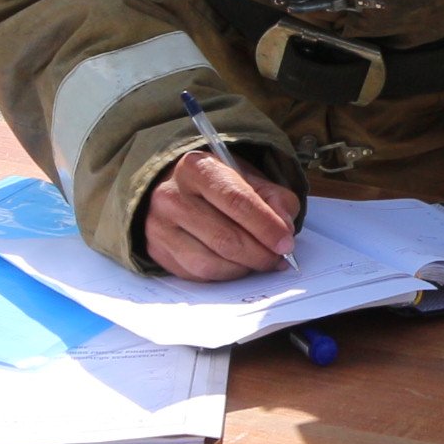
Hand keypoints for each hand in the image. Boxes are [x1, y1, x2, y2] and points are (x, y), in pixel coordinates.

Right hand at [143, 149, 301, 281]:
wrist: (172, 186)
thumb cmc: (215, 182)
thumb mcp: (247, 176)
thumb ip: (273, 197)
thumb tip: (285, 229)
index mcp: (198, 168)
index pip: (236, 200)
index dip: (265, 226)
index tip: (286, 243)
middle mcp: (172, 196)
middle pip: (224, 237)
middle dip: (259, 254)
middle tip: (279, 258)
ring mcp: (160, 227)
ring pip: (210, 263)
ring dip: (243, 268)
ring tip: (260, 261)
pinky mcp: (157, 251)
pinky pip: (197, 275)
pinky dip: (225, 275)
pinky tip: (237, 265)